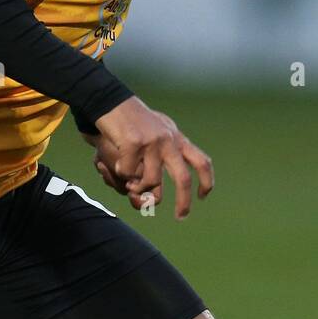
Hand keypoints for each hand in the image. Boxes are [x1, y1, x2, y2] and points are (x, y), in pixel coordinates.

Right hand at [90, 97, 214, 219]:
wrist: (110, 101)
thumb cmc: (131, 121)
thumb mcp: (156, 133)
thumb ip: (162, 155)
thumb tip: (158, 190)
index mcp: (177, 138)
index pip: (201, 161)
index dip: (207, 181)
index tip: (203, 196)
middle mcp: (169, 140)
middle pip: (183, 178)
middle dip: (184, 201)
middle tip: (181, 217)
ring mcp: (152, 141)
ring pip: (151, 181)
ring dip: (139, 188)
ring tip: (129, 183)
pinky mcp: (134, 142)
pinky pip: (129, 173)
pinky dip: (121, 174)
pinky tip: (116, 164)